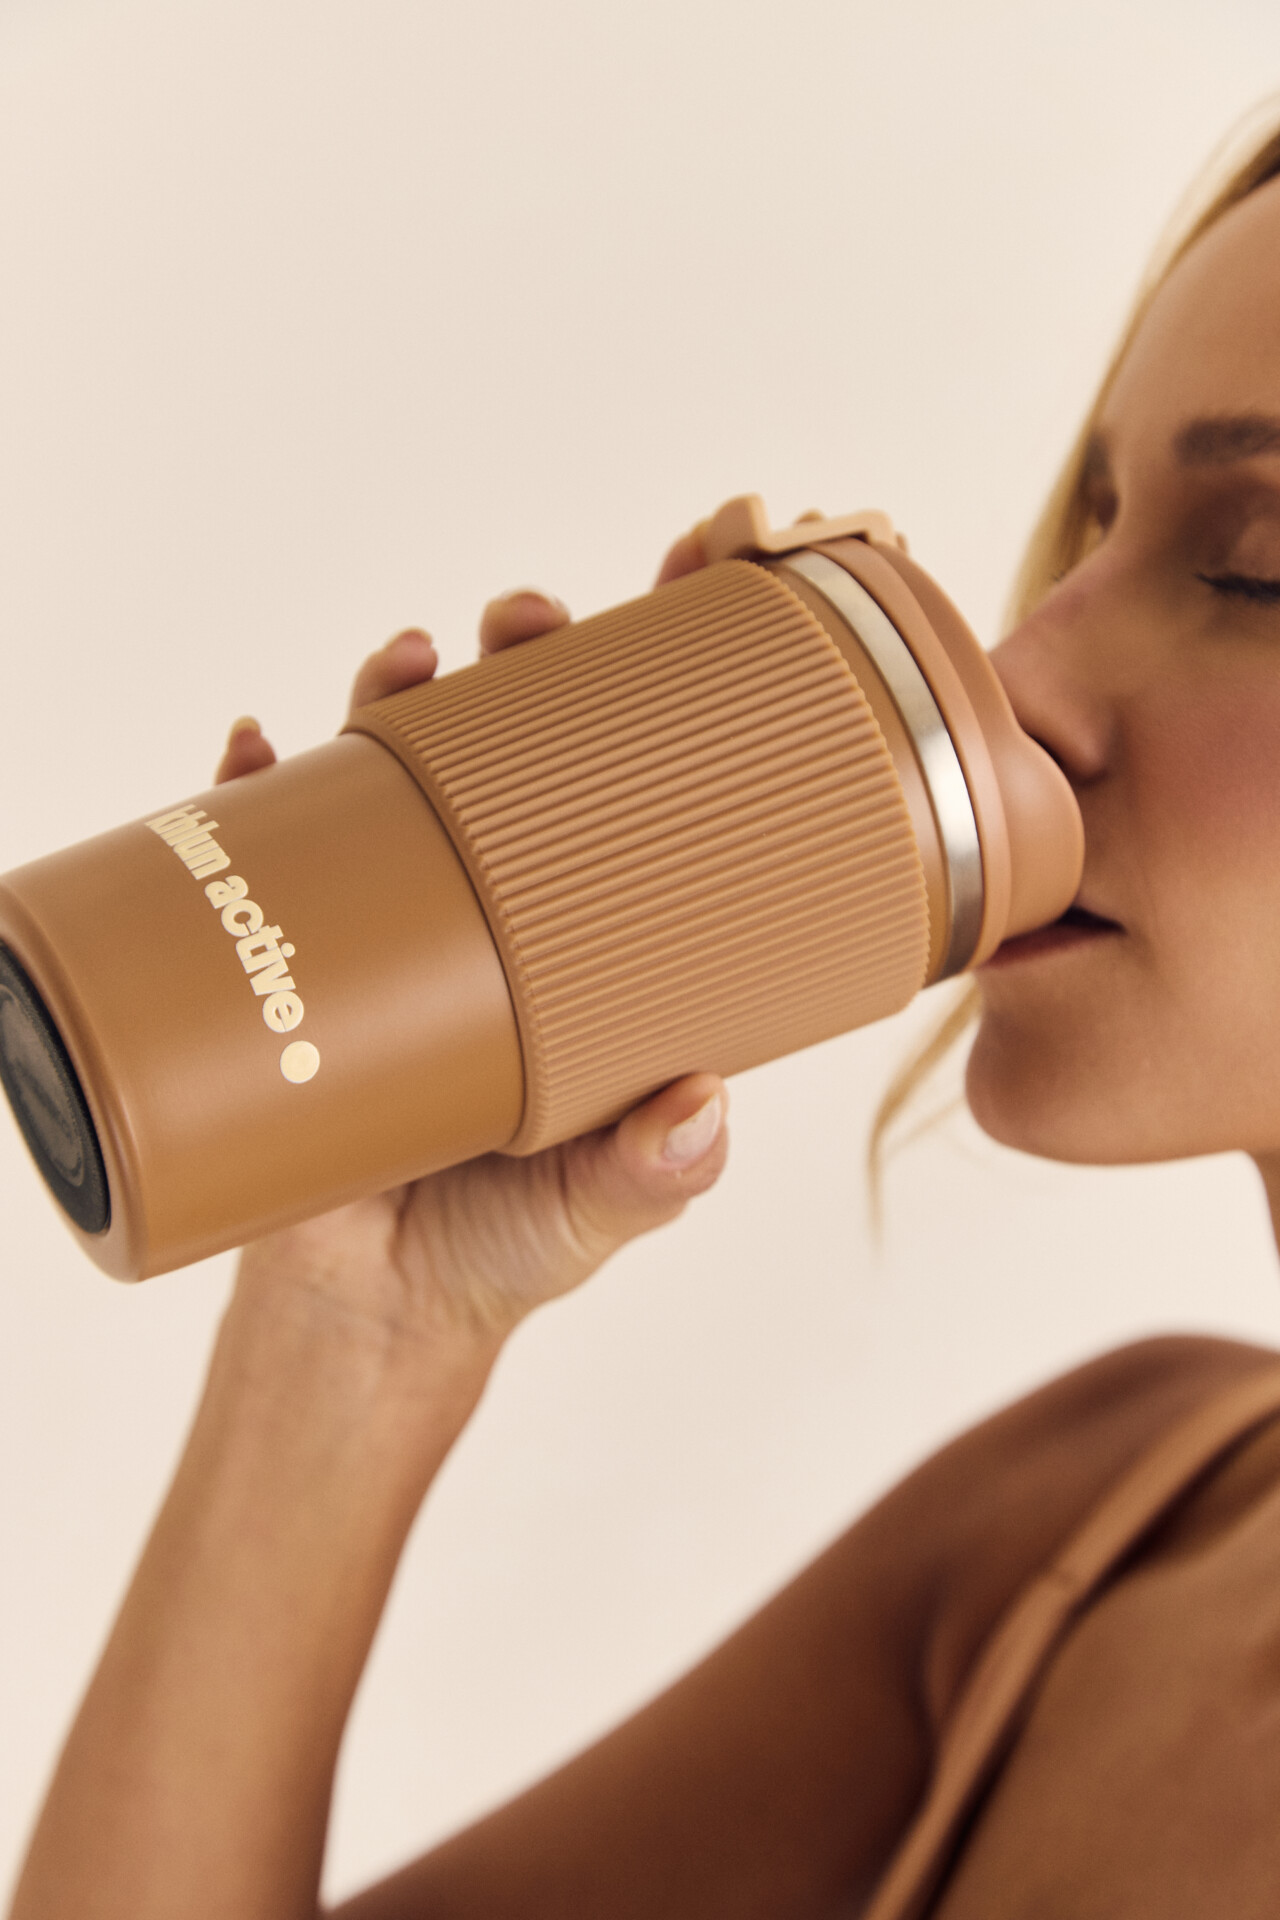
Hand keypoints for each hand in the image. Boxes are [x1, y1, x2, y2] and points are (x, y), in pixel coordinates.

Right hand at [217, 533, 725, 1357]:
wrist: (371, 1311)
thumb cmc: (507, 1246)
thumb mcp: (594, 1211)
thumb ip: (647, 1176)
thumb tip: (699, 1111)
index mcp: (602, 937)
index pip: (656, 778)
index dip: (682, 667)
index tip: (711, 563)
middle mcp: (510, 903)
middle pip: (526, 739)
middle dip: (535, 648)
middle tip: (536, 618)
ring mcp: (407, 916)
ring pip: (404, 766)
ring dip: (403, 689)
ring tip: (411, 658)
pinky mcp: (303, 950)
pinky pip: (268, 847)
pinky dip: (254, 789)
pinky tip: (254, 747)